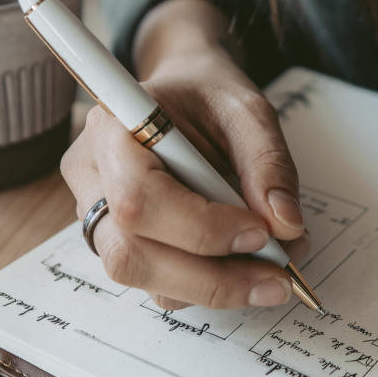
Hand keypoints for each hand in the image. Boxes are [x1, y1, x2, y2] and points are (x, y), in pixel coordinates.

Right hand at [60, 4, 306, 309]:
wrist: (182, 89)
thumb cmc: (207, 93)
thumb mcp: (248, 109)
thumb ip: (268, 163)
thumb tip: (285, 226)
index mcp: (114, 129)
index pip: (141, 199)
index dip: (201, 228)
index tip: (263, 232)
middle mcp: (92, 176)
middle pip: (130, 254)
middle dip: (210, 278)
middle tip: (277, 279)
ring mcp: (95, 212)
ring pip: (141, 275)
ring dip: (212, 287)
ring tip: (271, 271)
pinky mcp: (116, 238)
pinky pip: (154, 279)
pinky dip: (205, 284)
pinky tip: (245, 264)